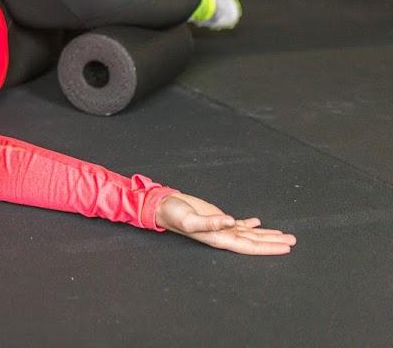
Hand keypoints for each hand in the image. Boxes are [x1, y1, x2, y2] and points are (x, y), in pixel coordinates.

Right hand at [156, 191, 295, 254]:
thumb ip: (210, 222)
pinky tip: (260, 223)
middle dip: (274, 242)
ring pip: (250, 234)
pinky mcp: (218, 218)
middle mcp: (223, 235)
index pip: (249, 246)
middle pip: (254, 242)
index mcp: (218, 238)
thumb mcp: (189, 219)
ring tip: (284, 235)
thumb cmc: (173, 214)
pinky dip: (251, 224)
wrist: (163, 206)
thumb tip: (231, 221)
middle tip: (293, 241)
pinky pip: (239, 224)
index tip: (284, 247)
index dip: (267, 248)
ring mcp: (222, 227)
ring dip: (267, 235)